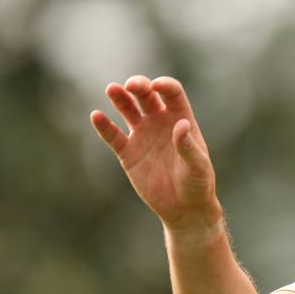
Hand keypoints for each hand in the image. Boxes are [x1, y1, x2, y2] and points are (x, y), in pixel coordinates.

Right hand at [90, 75, 221, 234]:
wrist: (184, 208)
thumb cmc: (198, 184)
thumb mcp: (198, 165)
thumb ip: (188, 146)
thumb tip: (181, 125)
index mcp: (181, 119)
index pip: (172, 93)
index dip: (164, 85)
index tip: (157, 85)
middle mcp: (160, 122)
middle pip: (147, 96)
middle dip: (139, 86)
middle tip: (130, 85)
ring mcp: (143, 136)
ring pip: (128, 110)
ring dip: (120, 98)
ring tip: (112, 89)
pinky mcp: (128, 153)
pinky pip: (113, 136)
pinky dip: (104, 126)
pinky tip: (96, 116)